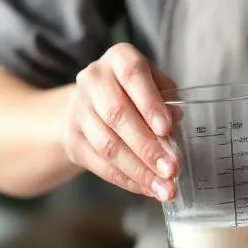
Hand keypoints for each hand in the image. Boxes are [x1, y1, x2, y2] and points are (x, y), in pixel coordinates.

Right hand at [62, 43, 178, 200]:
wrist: (93, 104)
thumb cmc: (136, 92)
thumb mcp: (156, 85)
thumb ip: (167, 101)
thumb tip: (175, 123)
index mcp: (119, 58)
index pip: (133, 76)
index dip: (149, 103)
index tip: (166, 129)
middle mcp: (93, 79)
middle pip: (118, 116)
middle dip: (148, 147)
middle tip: (172, 169)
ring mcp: (78, 110)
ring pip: (108, 145)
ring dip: (139, 170)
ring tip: (164, 188)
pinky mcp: (72, 140)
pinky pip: (100, 164)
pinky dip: (127, 180)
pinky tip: (147, 189)